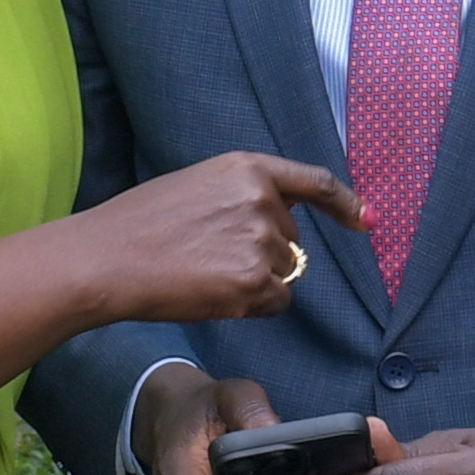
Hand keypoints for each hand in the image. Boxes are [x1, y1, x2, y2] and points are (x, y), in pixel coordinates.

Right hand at [69, 153, 364, 327]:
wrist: (106, 257)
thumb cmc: (140, 225)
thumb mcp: (198, 186)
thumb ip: (243, 197)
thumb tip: (282, 232)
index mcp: (247, 168)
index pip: (314, 182)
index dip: (346, 203)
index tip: (367, 220)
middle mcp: (262, 199)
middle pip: (291, 240)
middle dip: (263, 254)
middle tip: (207, 256)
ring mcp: (261, 241)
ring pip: (283, 273)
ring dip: (254, 281)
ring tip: (202, 272)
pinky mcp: (253, 281)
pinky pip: (275, 301)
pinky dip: (253, 305)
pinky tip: (212, 294)